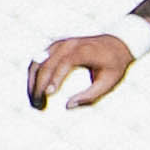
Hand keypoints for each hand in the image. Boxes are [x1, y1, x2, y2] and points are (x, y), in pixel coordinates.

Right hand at [28, 32, 143, 110]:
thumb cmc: (114, 65)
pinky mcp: (56, 46)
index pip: (64, 63)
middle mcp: (69, 44)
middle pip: (47, 63)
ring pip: (38, 60)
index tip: (48, 94)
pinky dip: (35, 74)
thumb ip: (90, 95)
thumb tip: (68, 106)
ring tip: (34, 100)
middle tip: (38, 104)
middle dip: (39, 85)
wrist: (117, 43)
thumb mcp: (109, 82)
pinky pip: (39, 59)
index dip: (54, 79)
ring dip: (33, 80)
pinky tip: (34, 89)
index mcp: (84, 51)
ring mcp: (61, 43)